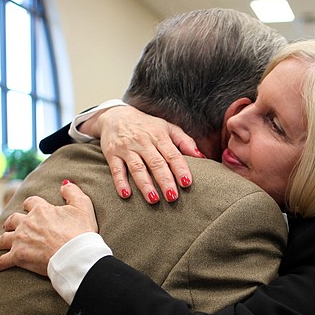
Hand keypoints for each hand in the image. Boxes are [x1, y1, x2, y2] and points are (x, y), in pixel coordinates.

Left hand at [0, 181, 97, 275]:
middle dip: (11, 222)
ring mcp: (20, 239)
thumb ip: (73, 193)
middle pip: (13, 220)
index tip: (29, 207)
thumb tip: (65, 184)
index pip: (30, 202)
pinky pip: (3, 260)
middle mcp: (27, 222)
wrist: (74, 255)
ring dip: (0, 241)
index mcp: (41, 210)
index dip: (29, 205)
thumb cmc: (81, 232)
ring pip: (4, 238)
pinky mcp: (18, 256)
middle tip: (9, 226)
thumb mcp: (83, 207)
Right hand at [88, 105, 202, 203]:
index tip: (186, 182)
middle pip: (156, 163)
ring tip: (153, 199)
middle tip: (172, 197)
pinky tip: (126, 194)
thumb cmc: (147, 126)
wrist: (116, 115)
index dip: (180, 168)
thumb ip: (185, 142)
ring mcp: (127, 148)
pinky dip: (120, 182)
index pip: (172, 154)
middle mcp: (143, 141)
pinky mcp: (112, 154)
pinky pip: (116, 169)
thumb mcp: (167, 128)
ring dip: (145, 184)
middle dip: (165, 180)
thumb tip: (202, 157)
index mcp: (159, 136)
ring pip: (137, 168)